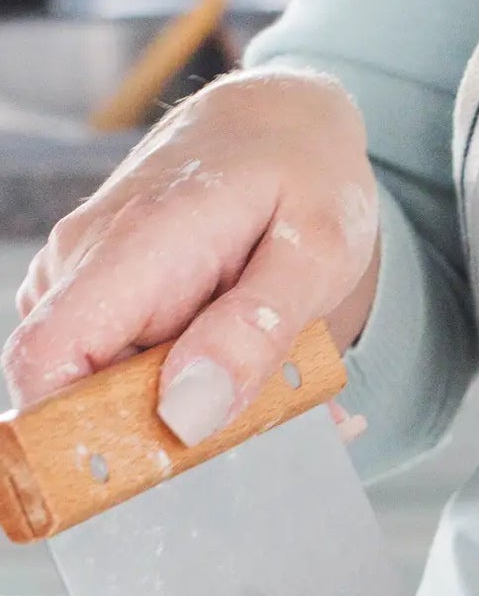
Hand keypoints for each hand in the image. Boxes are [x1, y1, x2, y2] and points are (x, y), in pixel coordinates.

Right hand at [5, 69, 380, 444]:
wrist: (288, 120)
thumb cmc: (307, 175)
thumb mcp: (315, 249)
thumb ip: (254, 330)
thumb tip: (187, 411)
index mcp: (130, 253)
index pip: (47, 365)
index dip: (79, 435)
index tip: (157, 475)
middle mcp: (87, 267)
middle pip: (80, 391)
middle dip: (164, 434)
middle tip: (263, 433)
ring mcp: (94, 279)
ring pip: (109, 385)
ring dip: (189, 413)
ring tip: (276, 395)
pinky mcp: (115, 295)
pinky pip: (134, 364)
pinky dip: (194, 387)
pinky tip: (258, 375)